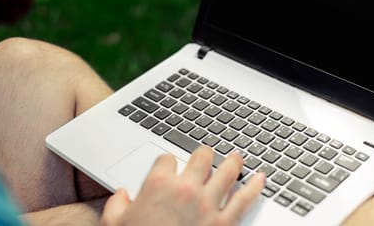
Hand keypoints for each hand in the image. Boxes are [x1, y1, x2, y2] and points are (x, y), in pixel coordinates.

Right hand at [100, 145, 265, 225]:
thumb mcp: (112, 225)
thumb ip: (115, 206)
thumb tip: (121, 196)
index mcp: (158, 184)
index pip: (167, 158)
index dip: (168, 163)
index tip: (169, 168)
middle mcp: (185, 189)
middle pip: (202, 155)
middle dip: (204, 154)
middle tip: (207, 156)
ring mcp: (207, 204)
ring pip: (228, 170)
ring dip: (233, 162)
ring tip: (236, 158)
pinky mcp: (223, 223)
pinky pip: (244, 200)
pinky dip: (255, 188)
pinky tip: (261, 180)